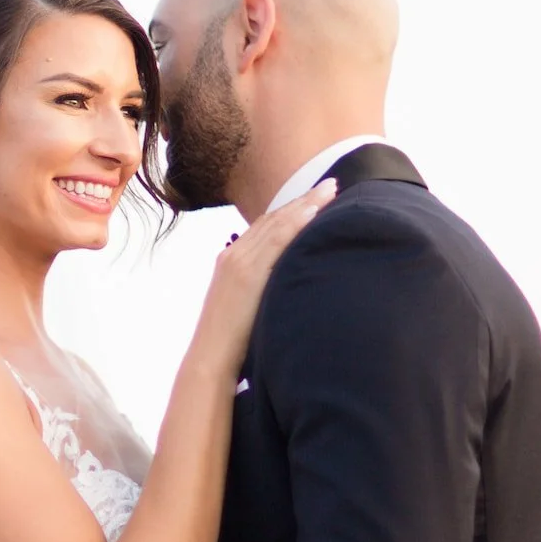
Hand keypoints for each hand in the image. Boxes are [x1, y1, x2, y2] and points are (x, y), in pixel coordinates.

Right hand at [190, 179, 336, 374]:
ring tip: (329, 190)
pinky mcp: (246, 274)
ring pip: (276, 224)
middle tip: (330, 184)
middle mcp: (232, 255)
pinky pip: (274, 242)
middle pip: (272, 219)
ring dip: (305, 205)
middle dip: (302, 200)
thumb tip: (284, 284)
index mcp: (230, 260)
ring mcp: (238, 262)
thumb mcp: (244, 305)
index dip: (292, 209)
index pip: (265, 226)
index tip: (316, 198)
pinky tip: (313, 212)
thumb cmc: (230, 340)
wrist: (210, 357)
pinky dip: (294, 224)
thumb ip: (260, 287)